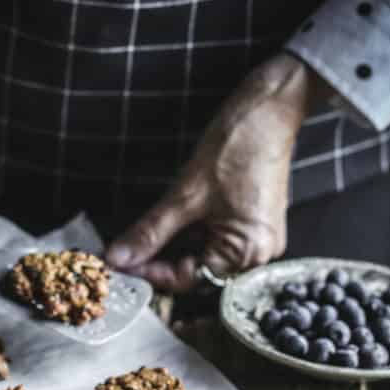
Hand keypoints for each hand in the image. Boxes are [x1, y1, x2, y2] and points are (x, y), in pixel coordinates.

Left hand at [106, 53, 329, 291]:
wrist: (269, 109)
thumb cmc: (238, 145)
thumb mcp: (185, 195)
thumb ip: (151, 232)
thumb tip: (121, 256)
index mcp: (247, 252)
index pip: (190, 279)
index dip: (152, 273)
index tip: (123, 264)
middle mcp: (258, 253)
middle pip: (198, 271)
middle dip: (162, 261)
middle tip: (128, 252)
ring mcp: (257, 239)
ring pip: (204, 254)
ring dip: (174, 247)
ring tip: (146, 234)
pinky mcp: (252, 223)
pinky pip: (216, 239)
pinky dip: (191, 233)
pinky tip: (174, 221)